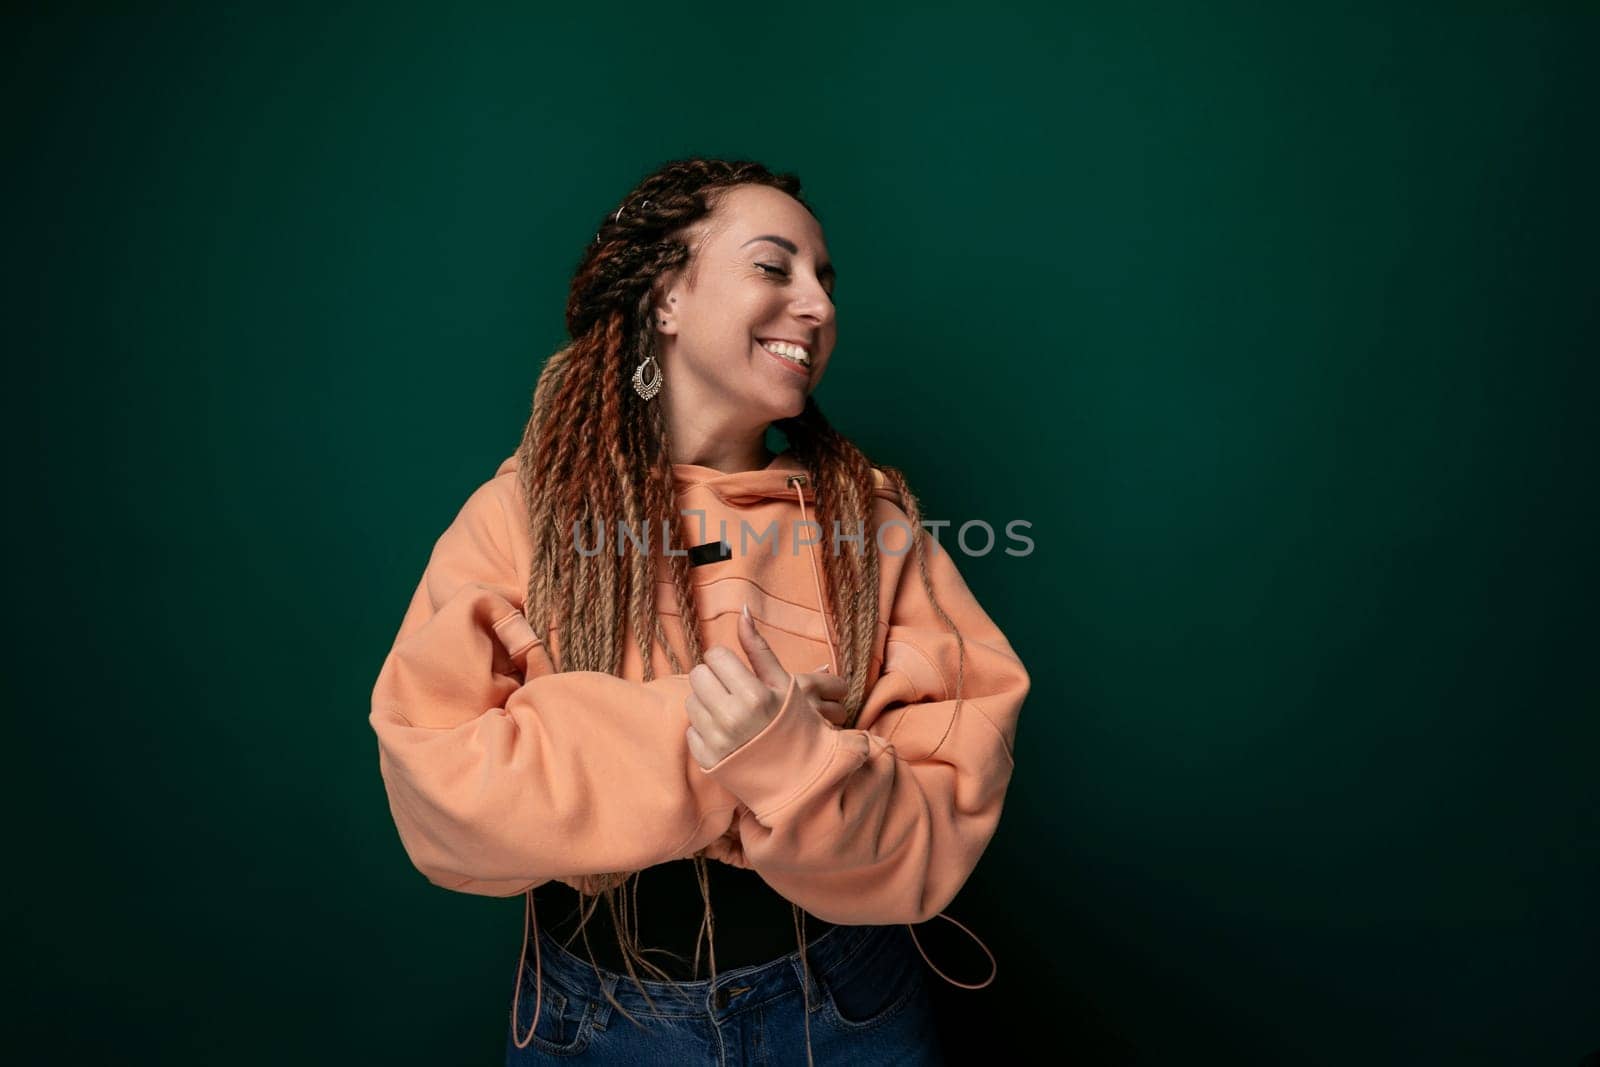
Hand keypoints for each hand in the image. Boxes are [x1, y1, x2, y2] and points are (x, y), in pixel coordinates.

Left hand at [685, 602, 848, 769]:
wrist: (798, 775)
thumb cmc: (793, 724)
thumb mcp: (782, 683)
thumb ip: (758, 647)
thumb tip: (742, 610)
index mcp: (753, 695)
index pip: (715, 656)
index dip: (727, 661)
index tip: (740, 673)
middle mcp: (732, 718)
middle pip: (698, 675)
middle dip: (714, 679)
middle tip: (733, 691)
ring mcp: (717, 741)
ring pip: (691, 701)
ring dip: (707, 703)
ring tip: (730, 713)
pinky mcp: (708, 760)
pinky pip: (690, 730)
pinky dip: (705, 729)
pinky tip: (726, 734)